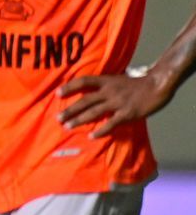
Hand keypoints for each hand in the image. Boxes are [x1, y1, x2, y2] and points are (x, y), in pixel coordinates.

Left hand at [58, 70, 173, 137]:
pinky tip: (91, 136)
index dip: (69, 87)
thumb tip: (93, 88)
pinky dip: (100, 130)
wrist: (157, 85)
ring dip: (79, 120)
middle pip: (84, 100)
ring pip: (94, 112)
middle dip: (70, 109)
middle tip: (57, 118)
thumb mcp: (118, 78)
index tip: (57, 94)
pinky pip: (111, 123)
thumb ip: (106, 84)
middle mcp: (109, 91)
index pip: (83, 81)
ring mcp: (117, 102)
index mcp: (106, 80)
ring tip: (67, 126)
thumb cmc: (138, 82)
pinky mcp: (127, 113)